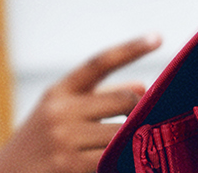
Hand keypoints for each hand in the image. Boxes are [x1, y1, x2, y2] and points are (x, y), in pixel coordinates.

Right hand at [0, 34, 161, 172]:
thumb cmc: (39, 145)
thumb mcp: (60, 114)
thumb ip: (99, 99)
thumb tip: (142, 86)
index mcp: (59, 92)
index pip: (100, 62)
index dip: (131, 48)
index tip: (158, 37)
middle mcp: (60, 110)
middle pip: (124, 101)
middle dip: (141, 112)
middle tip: (150, 122)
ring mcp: (64, 139)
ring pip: (124, 132)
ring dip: (137, 139)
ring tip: (143, 144)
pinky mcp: (70, 165)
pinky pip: (114, 158)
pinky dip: (127, 158)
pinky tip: (131, 161)